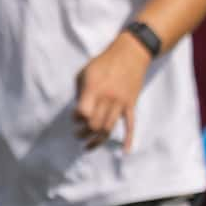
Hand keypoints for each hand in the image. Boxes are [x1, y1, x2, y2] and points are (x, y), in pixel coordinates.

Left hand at [73, 34, 149, 150]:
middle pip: (95, 125)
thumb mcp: (84, 73)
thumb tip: (79, 112)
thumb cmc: (103, 63)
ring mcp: (121, 103)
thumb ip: (80, 93)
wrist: (130, 54)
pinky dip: (128, 139)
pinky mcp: (131, 105)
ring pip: (109, 128)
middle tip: (78, 135)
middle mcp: (108, 98)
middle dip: (84, 133)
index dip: (77, 119)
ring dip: (98, 140)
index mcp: (94, 89)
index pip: (83, 113)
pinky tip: (125, 151)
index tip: (74, 118)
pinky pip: (130, 125)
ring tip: (88, 145)